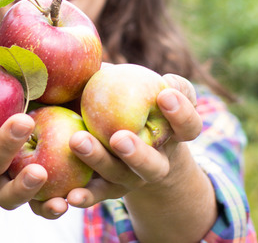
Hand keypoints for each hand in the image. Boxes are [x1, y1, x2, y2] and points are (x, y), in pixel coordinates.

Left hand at [58, 74, 201, 208]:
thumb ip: (136, 75)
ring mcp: (133, 180)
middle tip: (119, 137)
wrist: (131, 145)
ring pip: (119, 176)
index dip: (181, 112)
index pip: (189, 126)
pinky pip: (96, 194)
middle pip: (153, 165)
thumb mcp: (143, 88)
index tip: (164, 94)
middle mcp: (157, 163)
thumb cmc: (138, 103)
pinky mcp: (108, 190)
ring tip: (77, 141)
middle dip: (137, 153)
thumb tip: (107, 61)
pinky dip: (84, 196)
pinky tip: (68, 195)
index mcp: (174, 135)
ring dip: (99, 160)